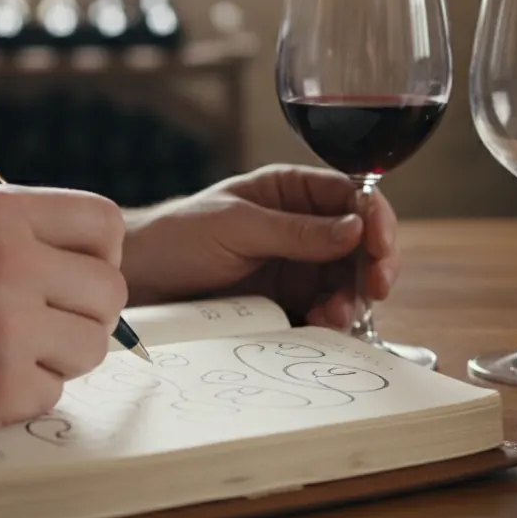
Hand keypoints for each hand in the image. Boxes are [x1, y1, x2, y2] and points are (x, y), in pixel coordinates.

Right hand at [0, 185, 127, 448]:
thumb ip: (10, 228)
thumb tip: (88, 255)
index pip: (105, 223)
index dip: (99, 255)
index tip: (77, 276)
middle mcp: (7, 261)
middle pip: (110, 291)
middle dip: (84, 313)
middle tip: (44, 326)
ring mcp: (6, 327)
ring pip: (91, 347)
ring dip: (58, 358)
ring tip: (0, 353)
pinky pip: (53, 393)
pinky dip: (21, 396)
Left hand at [121, 164, 399, 327]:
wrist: (136, 281)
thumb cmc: (177, 237)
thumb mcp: (237, 226)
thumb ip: (297, 231)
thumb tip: (356, 228)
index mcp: (292, 192)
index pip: (354, 197)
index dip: (376, 218)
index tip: (380, 245)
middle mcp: (303, 228)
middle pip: (362, 244)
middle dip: (374, 265)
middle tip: (376, 287)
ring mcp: (297, 269)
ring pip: (347, 282)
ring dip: (351, 299)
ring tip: (333, 314)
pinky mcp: (287, 305)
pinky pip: (323, 313)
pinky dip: (330, 322)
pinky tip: (320, 325)